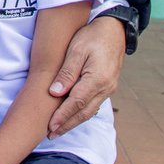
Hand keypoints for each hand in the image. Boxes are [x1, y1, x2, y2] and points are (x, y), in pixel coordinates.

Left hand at [47, 15, 124, 136]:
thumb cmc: (92, 36)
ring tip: (58, 130)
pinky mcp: (107, 86)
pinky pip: (93, 104)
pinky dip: (81, 113)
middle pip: (83, 112)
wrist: (113, 29)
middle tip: (50, 134)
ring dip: (73, 122)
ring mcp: (108, 88)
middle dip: (67, 125)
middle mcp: (105, 88)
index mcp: (97, 79)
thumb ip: (66, 73)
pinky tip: (71, 117)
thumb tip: (55, 93)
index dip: (62, 117)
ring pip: (89, 110)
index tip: (49, 126)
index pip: (76, 103)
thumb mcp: (76, 50)